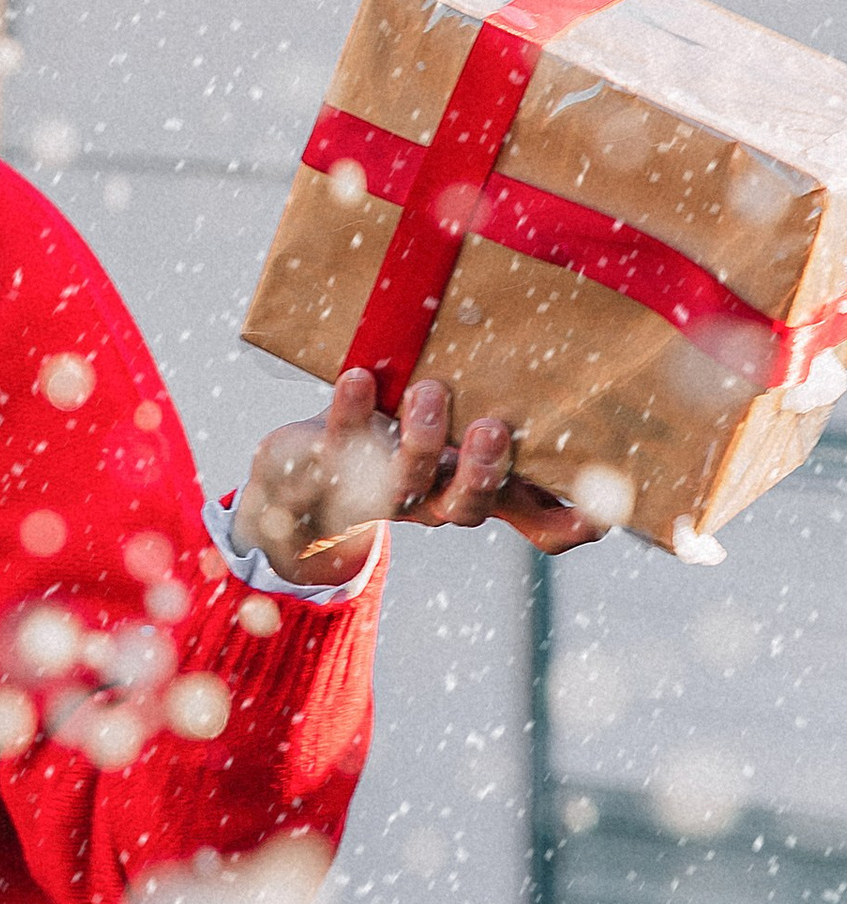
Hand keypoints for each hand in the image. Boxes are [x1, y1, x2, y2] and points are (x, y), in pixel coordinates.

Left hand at [235, 369, 609, 587]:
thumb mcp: (467, 434)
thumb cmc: (407, 439)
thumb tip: (582, 397)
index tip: (599, 510)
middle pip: (467, 506)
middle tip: (494, 429)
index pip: (536, 526)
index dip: (568, 526)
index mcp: (479, 491)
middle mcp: (436, 501)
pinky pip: (341, 443)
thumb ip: (514, 426)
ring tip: (428, 392)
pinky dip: (350, 411)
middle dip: (483, 471)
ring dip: (421, 440)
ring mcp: (382, 489)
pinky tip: (359, 377)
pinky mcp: (332, 465)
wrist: (305, 470)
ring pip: (406, 482)